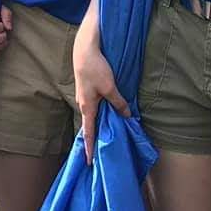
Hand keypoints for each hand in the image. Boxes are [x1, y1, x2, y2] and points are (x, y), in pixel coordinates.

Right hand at [71, 18, 129, 162]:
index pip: (88, 133)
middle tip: (100, 153)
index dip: (89, 148)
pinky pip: (95, 106)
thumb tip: (127, 115)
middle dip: (94, 140)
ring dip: (99, 126)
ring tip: (106, 137)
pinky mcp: (88, 89)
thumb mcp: (110, 87)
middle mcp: (84, 104)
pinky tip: (109, 114)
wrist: (85, 49)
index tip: (89, 162)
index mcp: (87, 107)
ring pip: (94, 115)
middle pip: (90, 126)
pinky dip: (101, 114)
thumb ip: (118, 103)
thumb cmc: (95, 68)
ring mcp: (85, 97)